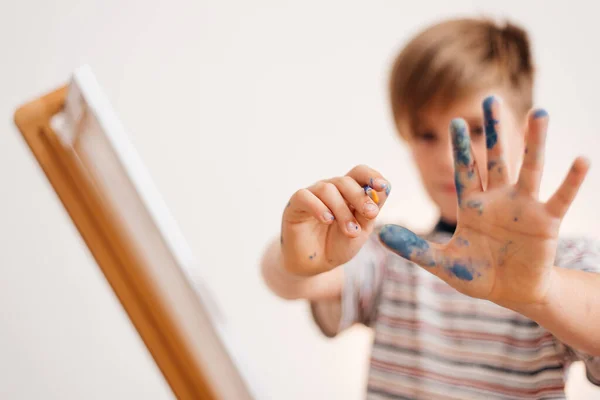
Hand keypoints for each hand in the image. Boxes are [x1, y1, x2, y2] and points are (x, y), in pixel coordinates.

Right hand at [281, 165, 390, 275]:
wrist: (316, 265)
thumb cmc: (339, 245)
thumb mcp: (360, 231)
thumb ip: (369, 212)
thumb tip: (382, 190)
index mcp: (348, 192)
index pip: (359, 173)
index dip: (372, 176)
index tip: (383, 186)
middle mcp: (330, 189)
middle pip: (346, 181)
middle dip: (360, 197)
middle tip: (370, 214)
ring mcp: (312, 194)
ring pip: (328, 189)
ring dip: (343, 210)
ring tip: (350, 231)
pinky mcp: (295, 204)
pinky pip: (306, 196)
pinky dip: (318, 207)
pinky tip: (327, 220)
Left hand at [378, 96, 589, 305]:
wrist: (511, 294)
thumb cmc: (477, 275)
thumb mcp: (441, 263)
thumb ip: (414, 248)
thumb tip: (380, 235)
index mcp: (472, 206)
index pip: (465, 170)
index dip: (461, 147)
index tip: (455, 120)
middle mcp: (498, 200)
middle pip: (495, 159)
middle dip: (493, 130)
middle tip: (492, 99)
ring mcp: (523, 208)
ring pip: (529, 169)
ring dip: (534, 142)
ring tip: (539, 113)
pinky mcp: (546, 223)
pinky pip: (560, 198)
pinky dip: (571, 181)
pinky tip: (581, 159)